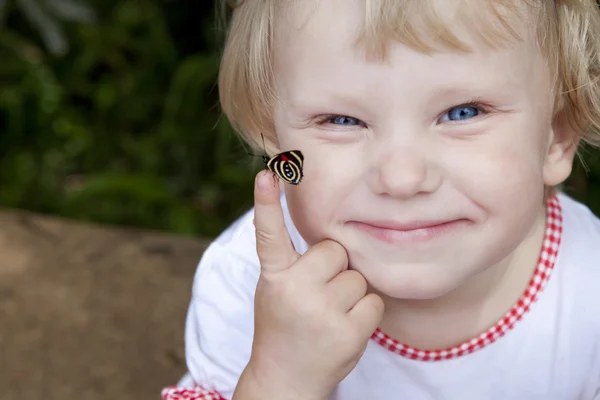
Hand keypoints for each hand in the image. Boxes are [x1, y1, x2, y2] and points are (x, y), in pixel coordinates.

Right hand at [233, 170, 384, 399]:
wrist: (286, 378)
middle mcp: (295, 290)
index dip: (266, 203)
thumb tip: (328, 233)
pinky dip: (365, 313)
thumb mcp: (276, 290)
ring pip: (357, 277)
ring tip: (328, 315)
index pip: (269, 234)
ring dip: (350, 293)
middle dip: (333, 268)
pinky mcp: (348, 332)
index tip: (266, 174)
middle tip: (317, 295)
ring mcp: (322, 312)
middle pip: (335, 251)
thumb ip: (294, 263)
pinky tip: (344, 328)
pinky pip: (374, 301)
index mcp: (274, 277)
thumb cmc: (284, 324)